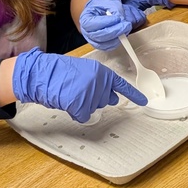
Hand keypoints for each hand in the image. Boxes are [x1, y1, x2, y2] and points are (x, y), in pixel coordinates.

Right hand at [12, 49, 146, 122]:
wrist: (43, 74)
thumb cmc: (60, 72)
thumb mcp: (84, 71)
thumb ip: (100, 81)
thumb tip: (113, 97)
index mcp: (102, 72)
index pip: (122, 85)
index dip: (134, 94)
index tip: (144, 102)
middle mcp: (100, 83)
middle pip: (105, 100)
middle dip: (95, 98)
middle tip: (79, 90)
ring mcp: (91, 95)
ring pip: (93, 108)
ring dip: (83, 104)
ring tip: (70, 93)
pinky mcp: (82, 106)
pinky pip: (83, 116)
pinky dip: (75, 112)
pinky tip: (67, 101)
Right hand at [78, 0, 145, 50]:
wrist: (100, 10)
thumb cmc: (102, 6)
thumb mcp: (109, 2)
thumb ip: (115, 10)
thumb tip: (121, 20)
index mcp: (85, 19)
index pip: (93, 23)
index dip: (106, 22)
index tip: (118, 18)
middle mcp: (86, 31)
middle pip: (99, 36)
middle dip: (115, 31)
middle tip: (126, 25)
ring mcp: (92, 40)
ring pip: (103, 44)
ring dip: (117, 38)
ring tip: (126, 29)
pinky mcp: (99, 45)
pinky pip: (107, 47)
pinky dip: (116, 43)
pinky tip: (123, 35)